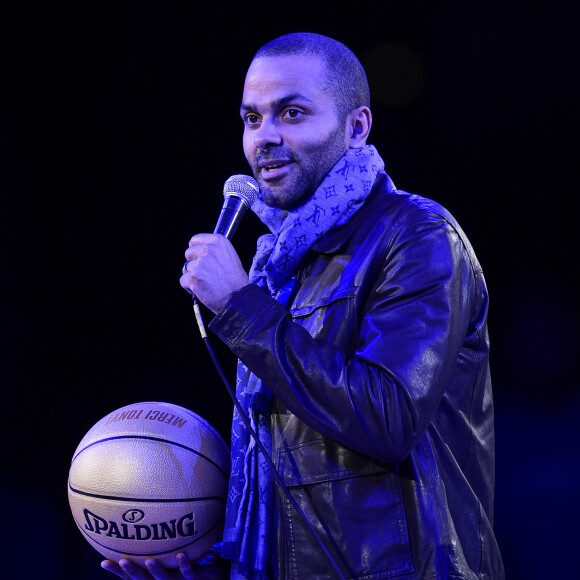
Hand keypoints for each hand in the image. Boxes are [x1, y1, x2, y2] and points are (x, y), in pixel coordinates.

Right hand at [101, 551, 224, 578]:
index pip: (133, 576)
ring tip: (148, 559)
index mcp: (155, 579)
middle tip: (121, 560)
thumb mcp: (169, 563)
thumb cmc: (187, 571)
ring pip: (164, 579)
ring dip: (156, 570)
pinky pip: (189, 571)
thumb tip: (144, 533)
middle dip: (132, 571)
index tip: (103, 561)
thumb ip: (157, 552)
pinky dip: (184, 564)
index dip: (117, 571)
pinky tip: (181, 554)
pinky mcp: (194, 579)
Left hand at [180, 233, 249, 312]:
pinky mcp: (193, 277)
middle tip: (206, 273)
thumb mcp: (230, 256)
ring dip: (193, 276)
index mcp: (218, 241)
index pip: (195, 240)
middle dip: (194, 263)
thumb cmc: (235, 279)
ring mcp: (199, 264)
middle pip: (188, 253)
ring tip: (207, 283)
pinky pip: (183, 280)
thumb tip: (200, 249)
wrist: (238, 297)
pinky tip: (202, 289)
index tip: (199, 257)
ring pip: (186, 268)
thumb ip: (215, 250)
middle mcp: (207, 249)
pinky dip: (190, 287)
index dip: (196, 250)